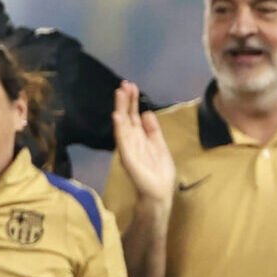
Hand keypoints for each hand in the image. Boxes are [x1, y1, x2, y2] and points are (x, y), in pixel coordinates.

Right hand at [112, 81, 174, 208]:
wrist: (159, 193)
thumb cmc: (159, 172)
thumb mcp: (160, 146)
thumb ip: (153, 130)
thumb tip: (145, 113)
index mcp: (139, 138)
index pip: (133, 116)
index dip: (132, 101)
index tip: (131, 85)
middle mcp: (130, 141)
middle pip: (127, 117)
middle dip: (125, 100)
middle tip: (124, 84)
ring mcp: (127, 149)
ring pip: (122, 125)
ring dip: (120, 109)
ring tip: (119, 94)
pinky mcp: (128, 158)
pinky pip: (122, 141)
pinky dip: (119, 129)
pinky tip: (117, 117)